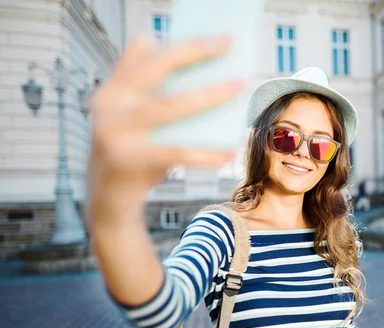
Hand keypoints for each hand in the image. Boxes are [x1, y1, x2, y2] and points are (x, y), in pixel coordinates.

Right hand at [87, 35, 241, 223]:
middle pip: (157, 69)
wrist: (108, 199)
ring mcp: (116, 133)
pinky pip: (178, 153)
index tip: (215, 35)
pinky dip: (205, 154)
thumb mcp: (128, 117)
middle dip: (195, 51)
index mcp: (110, 91)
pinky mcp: (130, 160)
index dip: (181, 44)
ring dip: (209, 94)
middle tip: (228, 43)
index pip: (146, 57)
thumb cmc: (130, 151)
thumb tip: (154, 42)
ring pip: (171, 107)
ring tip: (239, 86)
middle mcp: (108, 107)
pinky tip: (228, 152)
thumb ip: (138, 84)